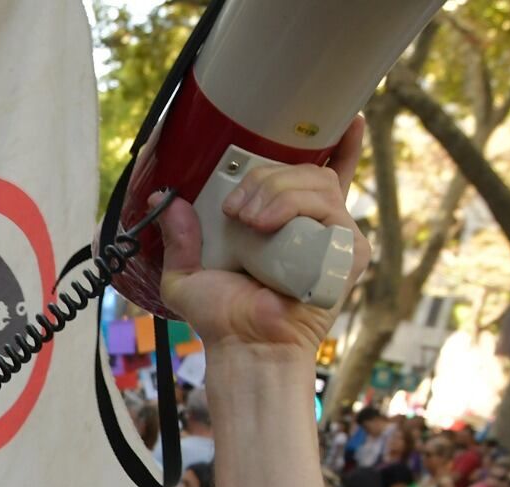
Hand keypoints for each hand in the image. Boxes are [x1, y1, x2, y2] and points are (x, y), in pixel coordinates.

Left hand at [154, 118, 369, 351]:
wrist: (243, 345)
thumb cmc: (222, 317)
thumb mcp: (186, 273)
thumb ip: (178, 236)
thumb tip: (162, 198)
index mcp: (287, 224)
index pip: (318, 173)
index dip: (334, 144)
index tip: (339, 119)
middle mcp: (315, 226)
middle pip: (303, 170)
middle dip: (264, 178)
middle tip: (234, 210)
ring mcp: (334, 237)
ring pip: (315, 182)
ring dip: (275, 191)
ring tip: (247, 222)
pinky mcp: (347, 251)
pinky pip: (330, 207)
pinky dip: (294, 206)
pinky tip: (266, 226)